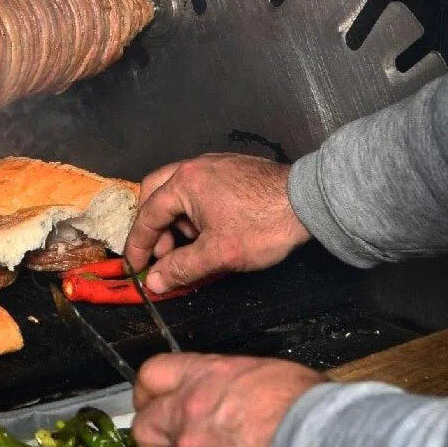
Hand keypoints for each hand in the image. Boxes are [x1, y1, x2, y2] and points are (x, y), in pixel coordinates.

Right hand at [124, 153, 309, 293]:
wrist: (310, 203)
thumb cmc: (263, 226)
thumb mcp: (218, 254)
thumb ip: (181, 268)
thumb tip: (154, 282)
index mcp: (185, 183)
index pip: (148, 215)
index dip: (139, 244)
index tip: (136, 266)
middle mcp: (195, 166)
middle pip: (156, 194)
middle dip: (153, 226)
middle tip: (162, 253)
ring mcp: (215, 164)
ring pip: (179, 190)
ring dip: (176, 219)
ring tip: (192, 246)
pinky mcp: (232, 168)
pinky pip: (200, 187)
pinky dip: (194, 209)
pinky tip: (210, 230)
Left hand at [132, 353, 325, 446]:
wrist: (319, 442)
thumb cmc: (308, 411)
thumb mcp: (269, 375)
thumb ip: (238, 386)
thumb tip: (239, 397)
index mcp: (206, 376)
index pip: (154, 374)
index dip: (152, 392)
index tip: (154, 403)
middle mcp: (188, 412)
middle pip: (146, 425)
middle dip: (157, 437)